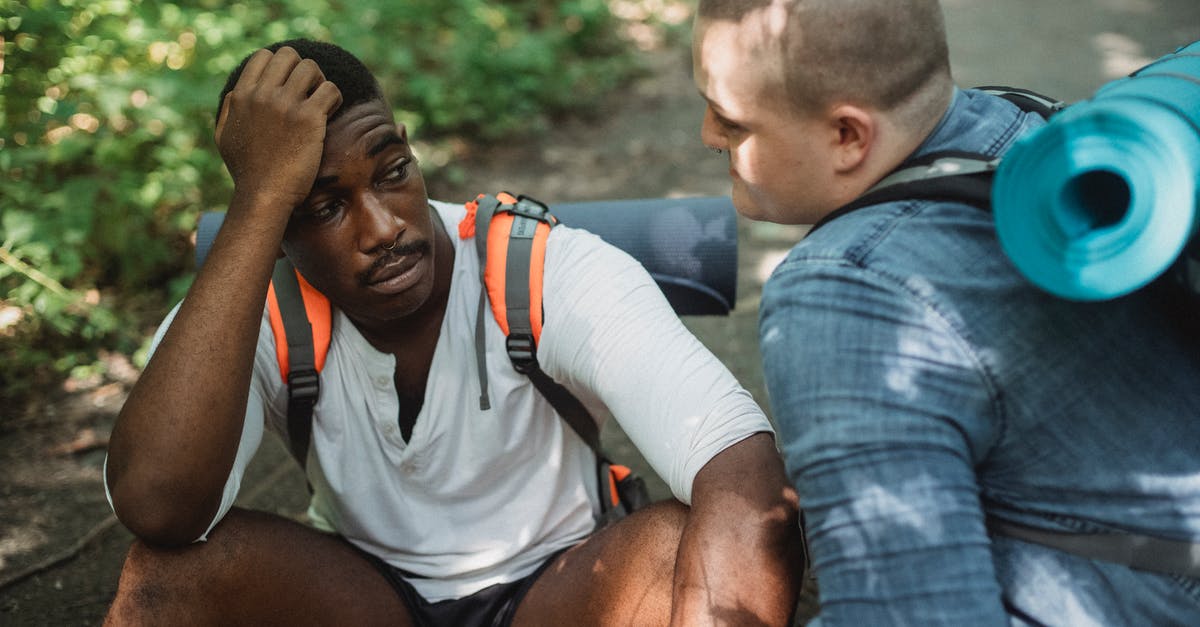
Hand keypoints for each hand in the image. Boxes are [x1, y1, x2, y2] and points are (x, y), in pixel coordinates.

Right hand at [214, 47, 342, 212]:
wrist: (263, 195)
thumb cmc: (246, 172)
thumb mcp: (224, 137)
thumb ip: (229, 110)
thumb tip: (237, 93)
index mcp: (241, 96)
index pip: (264, 56)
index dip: (281, 67)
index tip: (289, 87)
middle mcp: (262, 95)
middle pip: (289, 55)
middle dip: (302, 70)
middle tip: (308, 93)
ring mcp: (285, 104)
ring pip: (311, 68)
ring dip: (320, 82)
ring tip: (320, 104)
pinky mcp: (308, 118)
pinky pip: (330, 89)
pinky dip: (335, 98)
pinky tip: (329, 114)